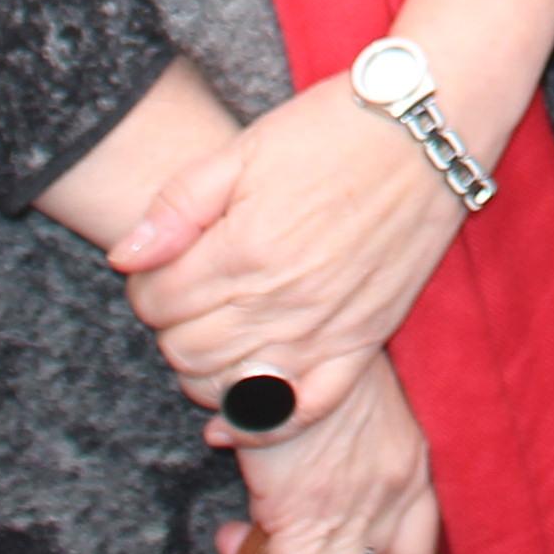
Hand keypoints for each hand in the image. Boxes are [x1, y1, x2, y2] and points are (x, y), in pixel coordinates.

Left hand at [116, 76, 472, 436]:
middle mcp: (281, 300)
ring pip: (229, 388)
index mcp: (244, 248)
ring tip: (212, 332)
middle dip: (170, 327)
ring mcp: (323, 329)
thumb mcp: (245, 148)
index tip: (162, 266)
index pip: (156, 302)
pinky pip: (303, 410)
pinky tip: (234, 415)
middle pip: (185, 351)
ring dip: (204, 370)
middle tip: (188, 293)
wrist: (429, 132)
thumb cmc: (335, 129)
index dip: (145, 285)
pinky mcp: (361, 342)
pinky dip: (262, 423)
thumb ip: (178, 204)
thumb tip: (125, 258)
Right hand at [221, 366, 443, 553]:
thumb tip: (268, 432)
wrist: (281, 347)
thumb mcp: (343, 384)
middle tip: (308, 546)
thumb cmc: (308, 351)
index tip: (364, 542)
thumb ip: (332, 420)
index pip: (425, 527)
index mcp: (411, 452)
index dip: (394, 544)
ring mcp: (353, 514)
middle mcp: (395, 488)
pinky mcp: (304, 530)